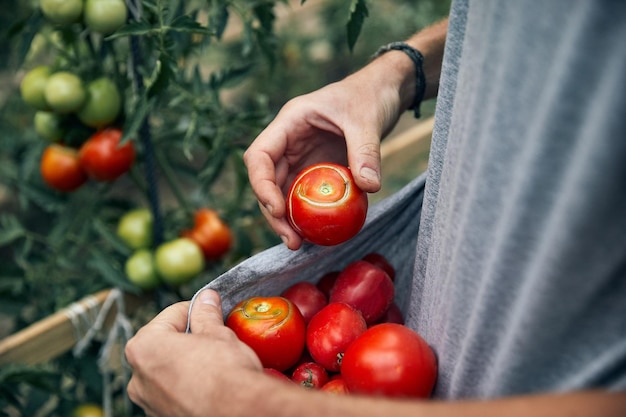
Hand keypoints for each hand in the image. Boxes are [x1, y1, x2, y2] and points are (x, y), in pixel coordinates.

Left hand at [125, 290, 263, 416]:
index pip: (173, 314)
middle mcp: (138, 377)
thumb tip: (206, 299)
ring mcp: (149, 402)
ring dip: (187, 362)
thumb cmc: (224, 374)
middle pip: (165, 343)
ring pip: (169, 369)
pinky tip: (210, 384)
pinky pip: (174, 392)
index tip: (212, 312)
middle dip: (189, 338)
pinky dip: (188, 385)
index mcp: (144, 346)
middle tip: (215, 337)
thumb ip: (206, 313)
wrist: (238, 412)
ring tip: (214, 362)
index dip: (197, 311)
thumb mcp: (217, 333)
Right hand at [244, 56, 409, 249]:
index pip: (260, 156)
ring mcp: (302, 158)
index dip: (261, 185)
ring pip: (283, 192)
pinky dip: (307, 214)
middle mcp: (289, 143)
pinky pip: (306, 196)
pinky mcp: (317, 170)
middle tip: (291, 240)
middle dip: (273, 213)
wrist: (383, 92)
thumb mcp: (367, 120)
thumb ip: (366, 151)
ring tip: (299, 244)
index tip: (278, 210)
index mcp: (290, 123)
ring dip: (287, 219)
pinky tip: (317, 233)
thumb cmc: (370, 96)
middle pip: (267, 181)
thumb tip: (369, 187)